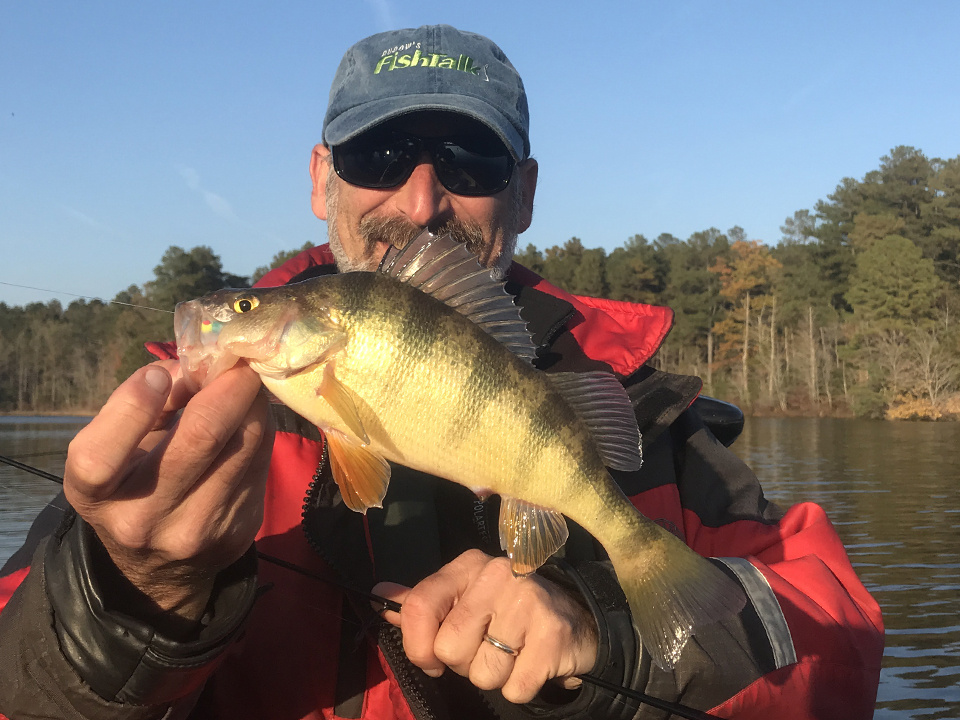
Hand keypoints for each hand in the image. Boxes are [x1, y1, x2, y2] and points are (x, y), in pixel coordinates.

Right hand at [64, 360, 273, 628]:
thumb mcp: (119, 447)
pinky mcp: (237, 532)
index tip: (161, 372)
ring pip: (244, 445)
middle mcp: (141, 520)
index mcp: (95, 494)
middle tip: (238, 359)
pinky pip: (260, 462)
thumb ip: (149, 401)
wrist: (160, 568)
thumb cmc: (134, 483)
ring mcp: (195, 531)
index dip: (133, 405)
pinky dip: (261, 428)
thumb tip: (199, 364)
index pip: (100, 456)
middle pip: (200, 438)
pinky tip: (255, 414)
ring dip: (253, 402)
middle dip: (227, 385)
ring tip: (248, 382)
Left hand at [373, 549, 597, 703]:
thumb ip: (423, 601)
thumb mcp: (463, 598)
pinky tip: (530, 663)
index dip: (418, 645)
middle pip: (449, 648)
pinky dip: (520, 687)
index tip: (432, 657)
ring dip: (494, 676)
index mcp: (468, 565)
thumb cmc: (506, 612)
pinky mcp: (553, 634)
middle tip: (487, 647)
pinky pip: (514, 688)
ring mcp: (528, 602)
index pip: (418, 607)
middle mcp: (497, 574)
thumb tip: (379, 593)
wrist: (575, 621)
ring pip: (482, 673)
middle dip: (464, 663)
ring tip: (512, 653)